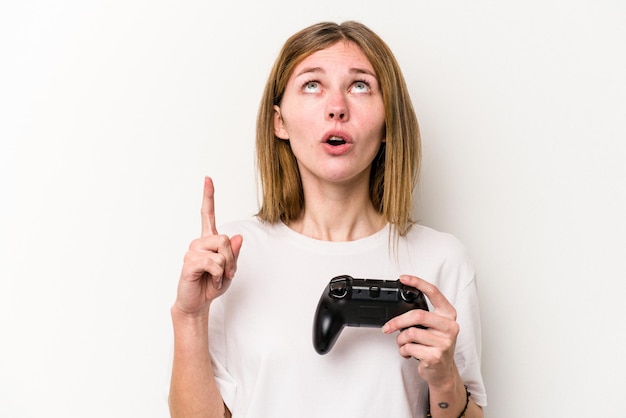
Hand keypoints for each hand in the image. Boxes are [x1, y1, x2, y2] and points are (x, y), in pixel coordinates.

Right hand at [173, 177, 243, 315]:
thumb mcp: (230, 269)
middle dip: (231, 258)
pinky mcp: (189, 263)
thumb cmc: (212, 285)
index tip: (207, 179)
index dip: (208, 196)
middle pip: (225, 239)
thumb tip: (238, 237)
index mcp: (209, 241)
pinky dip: (218, 275)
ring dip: (225, 268)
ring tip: (216, 277)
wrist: (197, 303)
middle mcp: (199, 242)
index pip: (207, 214)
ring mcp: (192, 252)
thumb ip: (234, 254)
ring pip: (221, 252)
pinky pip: (213, 263)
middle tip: (227, 272)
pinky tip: (210, 280)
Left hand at [382, 275, 458, 386]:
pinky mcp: (435, 356)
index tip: (403, 278)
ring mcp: (444, 342)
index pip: (434, 292)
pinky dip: (403, 351)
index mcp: (449, 314)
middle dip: (397, 321)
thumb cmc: (435, 346)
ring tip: (404, 344)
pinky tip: (408, 353)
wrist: (443, 372)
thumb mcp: (435, 327)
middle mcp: (450, 326)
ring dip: (401, 340)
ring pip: (410, 333)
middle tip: (387, 327)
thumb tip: (399, 311)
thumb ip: (424, 316)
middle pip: (417, 315)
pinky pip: (410, 348)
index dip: (418, 282)